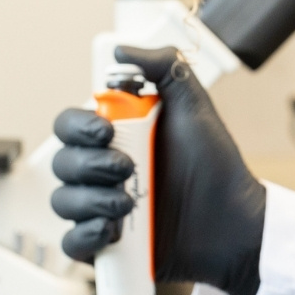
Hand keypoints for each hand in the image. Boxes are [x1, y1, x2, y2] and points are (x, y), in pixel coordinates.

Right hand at [49, 45, 266, 294]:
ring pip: (63, 202)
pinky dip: (85, 236)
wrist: (233, 223)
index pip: (69, 125)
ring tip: (129, 204)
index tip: (107, 132)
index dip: (78, 127)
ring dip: (91, 201)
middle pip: (61, 162)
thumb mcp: (194, 108)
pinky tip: (112, 230)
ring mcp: (102, 208)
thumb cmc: (215, 168)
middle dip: (90, 165)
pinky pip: (72, 243)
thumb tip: (122, 49)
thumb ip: (164, 67)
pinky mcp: (106, 244)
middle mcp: (103, 171)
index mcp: (116, 136)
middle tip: (127, 169)